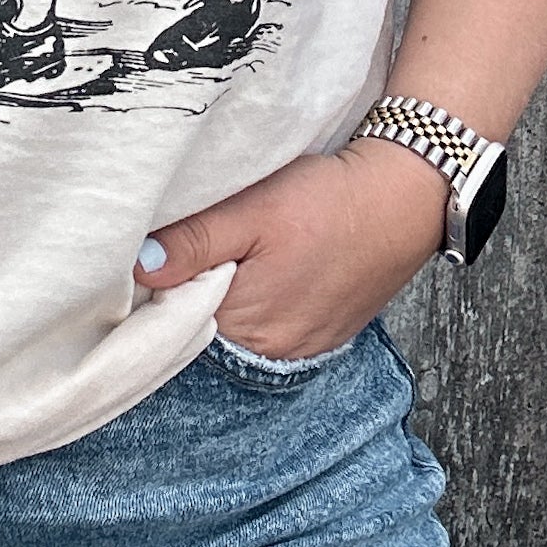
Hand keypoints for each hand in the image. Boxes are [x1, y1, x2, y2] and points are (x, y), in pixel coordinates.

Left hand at [132, 139, 446, 361]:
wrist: (406, 196)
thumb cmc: (330, 200)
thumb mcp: (253, 209)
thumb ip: (195, 241)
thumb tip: (141, 267)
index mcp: (246, 324)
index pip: (177, 312)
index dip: (169, 276)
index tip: (173, 242)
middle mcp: (274, 349)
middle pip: (209, 320)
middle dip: (201, 282)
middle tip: (216, 234)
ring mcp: (304, 346)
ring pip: (244, 321)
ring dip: (237, 289)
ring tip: (251, 246)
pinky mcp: (326, 333)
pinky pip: (278, 322)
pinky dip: (270, 295)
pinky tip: (278, 263)